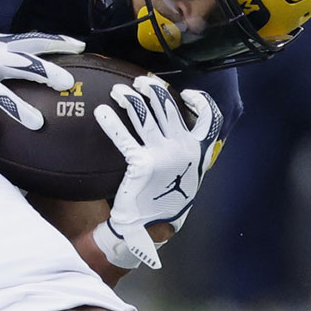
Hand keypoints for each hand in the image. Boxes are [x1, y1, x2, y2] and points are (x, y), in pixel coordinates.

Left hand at [93, 76, 222, 268]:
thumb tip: (176, 132)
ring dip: (130, 98)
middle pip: (168, 107)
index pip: (209, 119)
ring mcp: (162, 154)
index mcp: (198, 151)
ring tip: (119, 91)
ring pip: (145, 114)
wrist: (149, 227)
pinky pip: (123, 136)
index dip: (200, 102)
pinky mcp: (141, 163)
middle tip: (141, 83)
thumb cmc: (166, 200)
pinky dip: (111, 121)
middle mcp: (183, 149)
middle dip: (153, 89)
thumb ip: (186, 154)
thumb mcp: (186, 176)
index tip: (187, 93)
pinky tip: (101, 112)